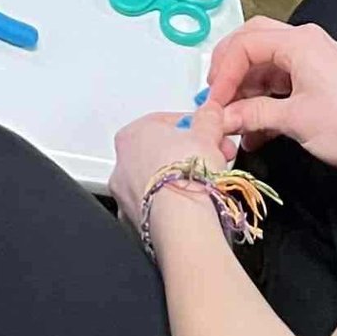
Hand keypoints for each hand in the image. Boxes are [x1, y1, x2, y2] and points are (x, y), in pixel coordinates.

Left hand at [110, 99, 237, 225]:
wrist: (181, 222)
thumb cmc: (186, 175)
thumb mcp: (207, 132)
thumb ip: (208, 117)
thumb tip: (211, 112)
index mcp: (132, 135)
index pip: (166, 124)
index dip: (196, 129)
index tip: (212, 135)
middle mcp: (122, 165)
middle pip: (160, 153)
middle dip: (189, 155)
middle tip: (215, 159)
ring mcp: (124, 196)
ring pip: (156, 182)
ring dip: (179, 181)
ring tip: (207, 186)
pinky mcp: (133, 223)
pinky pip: (156, 208)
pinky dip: (172, 207)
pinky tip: (191, 208)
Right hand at [203, 18, 336, 183]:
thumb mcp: (294, 120)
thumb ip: (252, 115)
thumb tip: (221, 118)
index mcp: (300, 42)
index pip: (244, 44)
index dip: (223, 73)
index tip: (213, 103)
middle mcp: (304, 45)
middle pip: (252, 44)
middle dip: (230, 72)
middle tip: (216, 99)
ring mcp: (311, 64)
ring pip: (263, 68)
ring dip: (245, 94)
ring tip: (232, 124)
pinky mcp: (316, 85)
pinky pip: (278, 87)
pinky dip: (262, 106)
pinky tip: (252, 134)